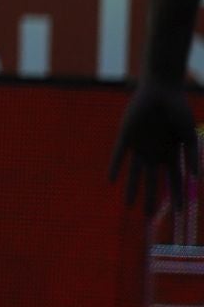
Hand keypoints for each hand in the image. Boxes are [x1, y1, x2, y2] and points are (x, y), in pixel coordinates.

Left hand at [109, 83, 198, 215]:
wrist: (162, 90)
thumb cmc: (179, 111)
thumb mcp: (189, 135)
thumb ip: (192, 155)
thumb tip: (196, 178)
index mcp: (170, 153)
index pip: (173, 180)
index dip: (175, 196)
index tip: (177, 213)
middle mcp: (154, 153)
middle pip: (151, 181)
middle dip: (150, 198)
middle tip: (146, 216)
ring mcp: (139, 145)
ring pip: (134, 172)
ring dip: (131, 188)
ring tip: (128, 205)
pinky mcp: (127, 135)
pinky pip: (119, 154)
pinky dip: (116, 166)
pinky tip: (111, 180)